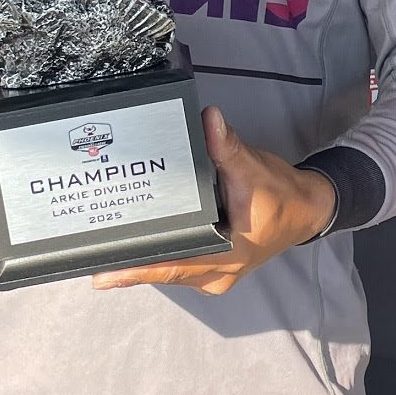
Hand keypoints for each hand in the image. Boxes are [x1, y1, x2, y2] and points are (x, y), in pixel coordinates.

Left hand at [91, 107, 336, 295]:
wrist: (306, 208)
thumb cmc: (281, 193)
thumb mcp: (254, 168)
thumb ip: (227, 147)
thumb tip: (208, 120)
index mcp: (228, 256)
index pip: (175, 266)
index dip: (138, 270)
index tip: (102, 274)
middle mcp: (216, 273)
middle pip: (165, 272)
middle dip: (129, 263)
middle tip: (88, 251)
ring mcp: (213, 273)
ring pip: (169, 270)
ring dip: (141, 258)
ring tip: (101, 245)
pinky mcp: (211, 265)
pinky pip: (177, 263)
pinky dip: (157, 252)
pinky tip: (133, 238)